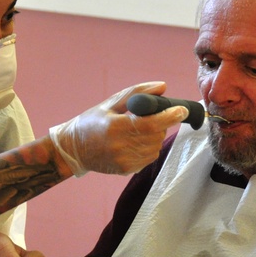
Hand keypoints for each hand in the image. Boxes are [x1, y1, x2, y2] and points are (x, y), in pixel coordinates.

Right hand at [49, 81, 187, 175]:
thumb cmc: (91, 122)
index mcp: (114, 126)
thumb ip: (136, 93)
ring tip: (140, 130)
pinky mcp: (125, 170)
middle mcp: (119, 146)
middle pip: (156, 135)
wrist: (74, 149)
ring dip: (156, 137)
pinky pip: (149, 158)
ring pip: (155, 148)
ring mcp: (123, 161)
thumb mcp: (110, 103)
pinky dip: (149, 148)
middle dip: (161, 124)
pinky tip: (136, 142)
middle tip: (151, 117)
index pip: (150, 123)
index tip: (182, 110)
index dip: (169, 117)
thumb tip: (163, 86)